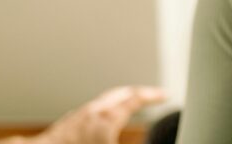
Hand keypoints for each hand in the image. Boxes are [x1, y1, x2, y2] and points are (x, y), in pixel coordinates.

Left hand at [33, 86, 164, 143]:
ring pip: (105, 100)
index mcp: (109, 119)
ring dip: (120, 100)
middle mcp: (95, 112)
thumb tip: (151, 141)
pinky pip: (92, 110)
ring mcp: (79, 116)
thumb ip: (131, 142)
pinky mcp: (67, 125)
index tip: (165, 95)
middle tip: (150, 96)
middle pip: (121, 93)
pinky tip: (101, 122)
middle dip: (138, 93)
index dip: (154, 96)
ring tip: (127, 106)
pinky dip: (104, 111)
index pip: (137, 98)